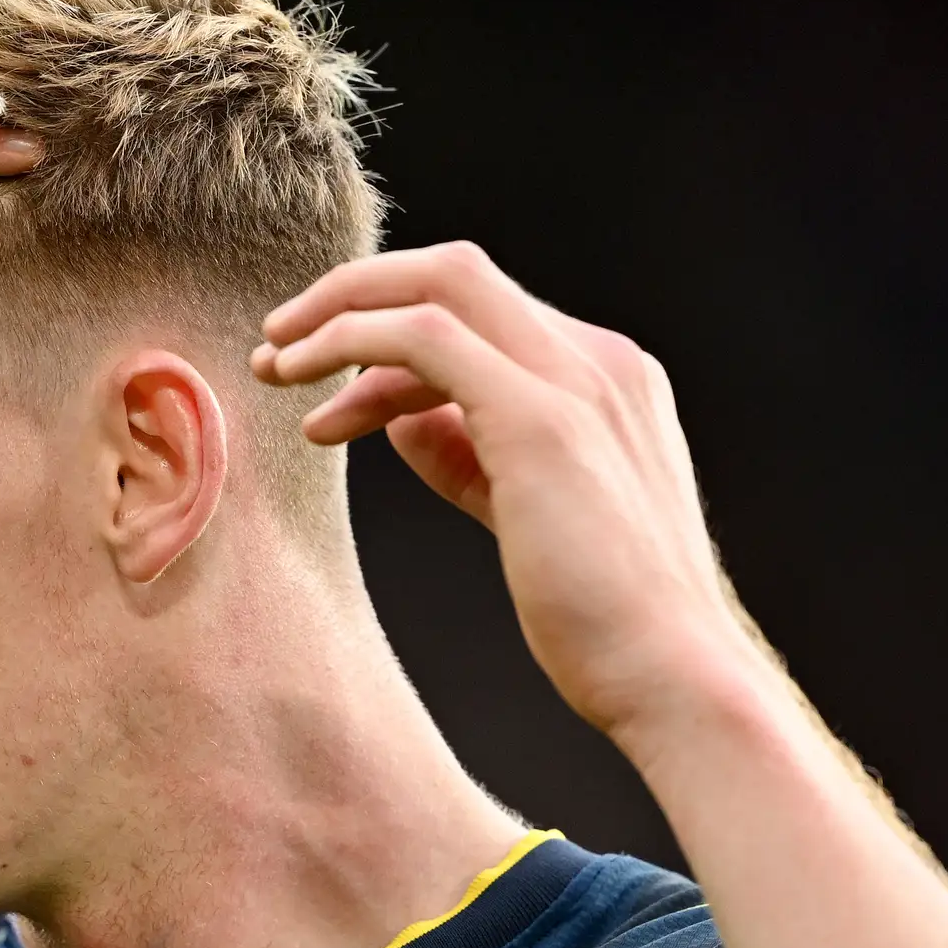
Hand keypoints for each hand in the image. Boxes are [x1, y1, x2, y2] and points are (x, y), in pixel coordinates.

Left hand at [251, 243, 769, 749]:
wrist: (674, 676)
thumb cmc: (606, 620)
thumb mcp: (530, 514)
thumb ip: (471, 456)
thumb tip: (401, 421)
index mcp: (608, 378)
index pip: (484, 316)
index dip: (392, 337)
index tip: (325, 388)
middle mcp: (598, 360)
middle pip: (456, 271)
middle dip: (355, 293)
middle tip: (277, 342)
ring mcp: (576, 380)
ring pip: (436, 284)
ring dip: (339, 315)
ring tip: (274, 368)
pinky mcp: (540, 418)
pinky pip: (423, 337)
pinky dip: (352, 343)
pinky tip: (311, 397)